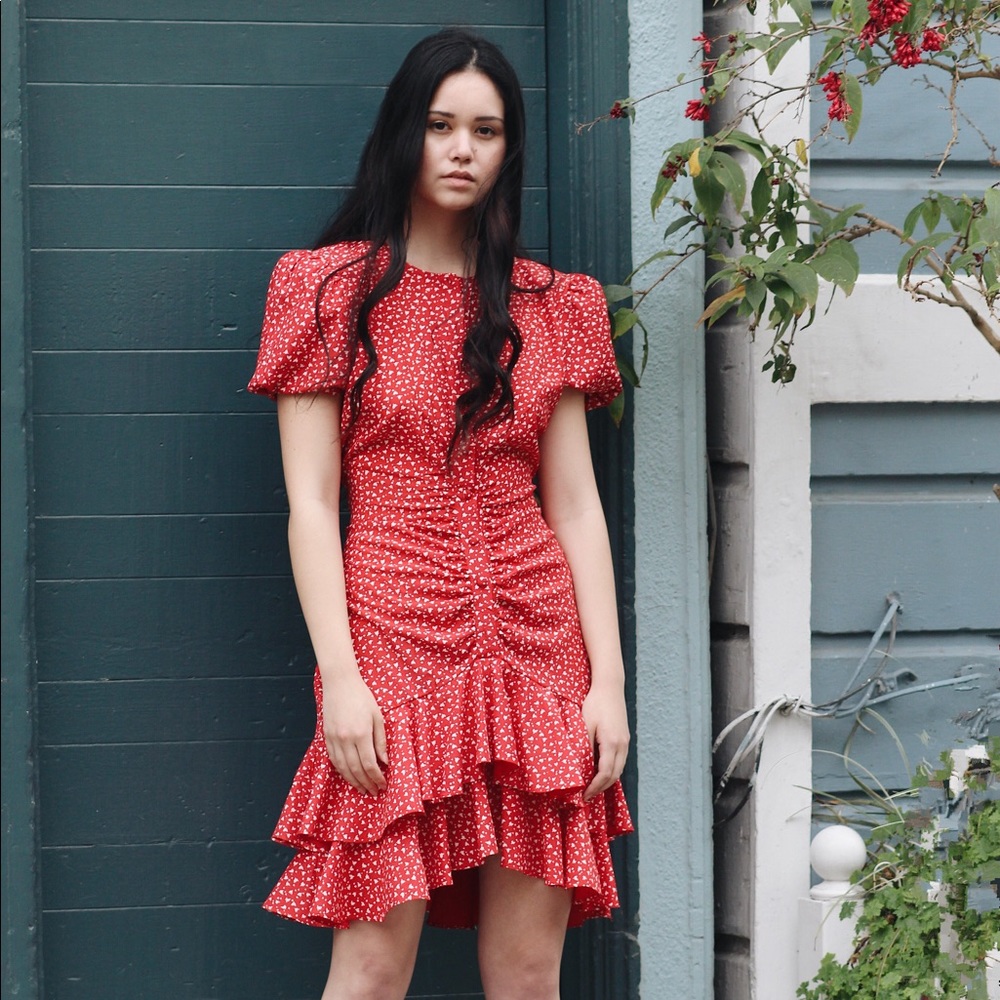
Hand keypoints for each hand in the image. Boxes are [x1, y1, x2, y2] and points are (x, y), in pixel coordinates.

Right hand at [321, 672, 387, 795]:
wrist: (340, 684)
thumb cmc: (362, 697)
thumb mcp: (378, 716)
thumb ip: (381, 740)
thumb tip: (385, 761)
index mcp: (361, 733)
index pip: (369, 764)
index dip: (377, 777)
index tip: (383, 784)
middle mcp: (346, 739)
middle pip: (356, 769)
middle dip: (366, 783)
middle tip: (374, 792)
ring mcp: (334, 739)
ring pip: (343, 768)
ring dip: (353, 781)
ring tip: (362, 789)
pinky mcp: (326, 737)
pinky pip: (333, 760)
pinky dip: (341, 771)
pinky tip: (349, 776)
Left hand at [581, 683, 629, 800]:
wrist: (610, 687)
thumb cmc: (595, 704)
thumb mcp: (585, 725)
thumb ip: (584, 747)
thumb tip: (580, 767)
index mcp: (612, 743)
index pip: (604, 773)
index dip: (594, 787)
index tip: (584, 796)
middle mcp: (622, 745)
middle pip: (614, 776)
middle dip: (601, 788)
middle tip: (587, 796)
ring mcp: (625, 742)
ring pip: (619, 769)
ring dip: (606, 781)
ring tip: (592, 787)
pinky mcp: (625, 738)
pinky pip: (620, 761)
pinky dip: (611, 771)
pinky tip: (600, 772)